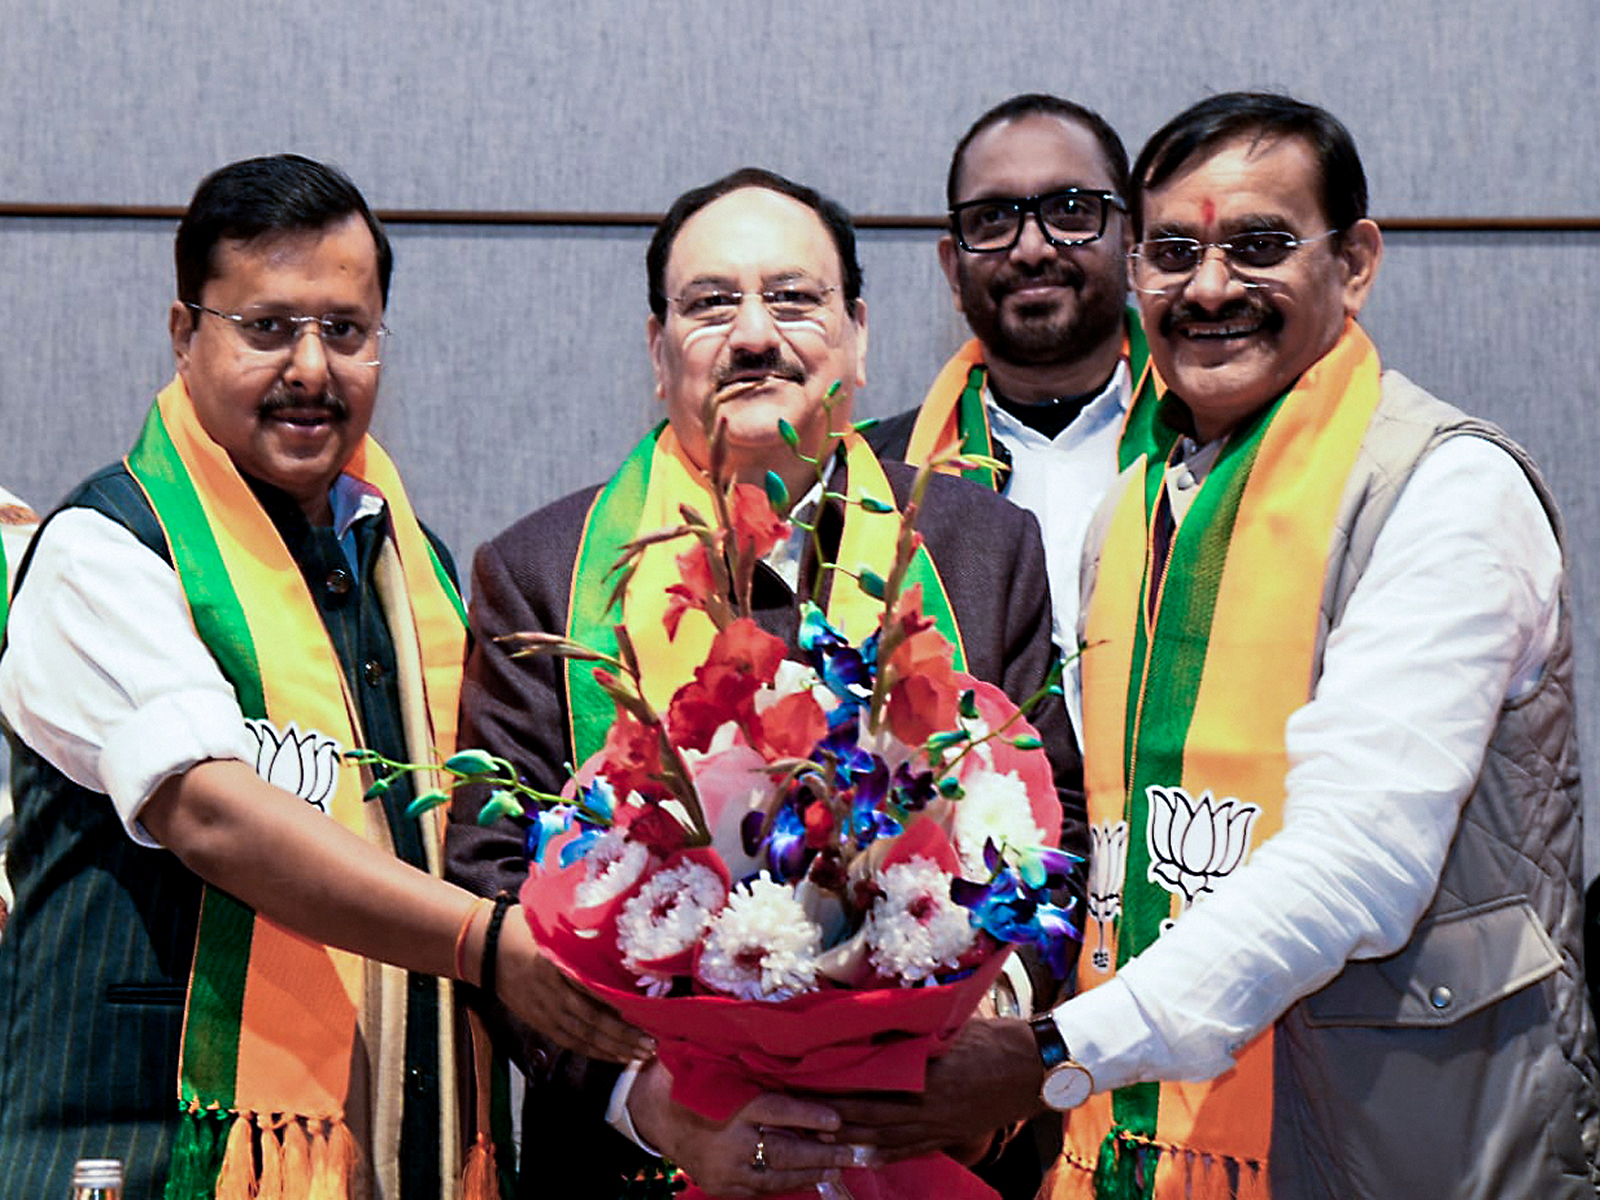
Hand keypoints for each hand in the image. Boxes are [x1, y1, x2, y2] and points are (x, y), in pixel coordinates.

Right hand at [494, 915, 653, 1063]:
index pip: (594, 988)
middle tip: (652, 1043)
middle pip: (592, 1019)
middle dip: (624, 1035)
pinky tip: (615, 1056)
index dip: (621, 1004)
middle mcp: (551, 991)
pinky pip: (570, 1042)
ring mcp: (543, 1010)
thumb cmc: (526, 927)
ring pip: (583, 1037)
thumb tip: (624, 943)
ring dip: (613, 1049)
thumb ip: (584, 938)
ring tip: (641, 1054)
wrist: (484, 947)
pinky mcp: (538, 1022)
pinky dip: (594, 1051)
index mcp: (557, 963)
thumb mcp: (555, 926)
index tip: (648, 1011)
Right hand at [628, 1059, 856, 1195]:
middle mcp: (729, 1141)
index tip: (837, 1120)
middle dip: (820, 1153)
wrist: (654, 1112)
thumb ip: (760, 1077)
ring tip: (838, 1167)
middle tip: (850, 1152)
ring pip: (776, 1175)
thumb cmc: (697, 1083)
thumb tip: (803, 1075)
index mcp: (731, 1105)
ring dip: (811, 1172)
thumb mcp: (726, 1071)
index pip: (777, 1112)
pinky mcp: (721, 1186)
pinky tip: (810, 1179)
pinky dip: (788, 1184)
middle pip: (783, 1151)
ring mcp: (724, 1168)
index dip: (809, 1116)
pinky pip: (761, 1190)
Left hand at [827, 1017, 1044, 1161]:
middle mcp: (929, 1105)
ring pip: (885, 1138)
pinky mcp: (951, 1135)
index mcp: (927, 1074)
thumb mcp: (949, 1025)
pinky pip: (910, 1150)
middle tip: (801, 1115)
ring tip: (818, 1138)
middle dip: (833, 1117)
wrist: (1036, 1067)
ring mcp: (940, 1125)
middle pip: (870, 1116)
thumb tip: (875, 1024)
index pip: (870, 1084)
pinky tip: (861, 1156)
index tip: (808, 1080)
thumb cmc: (993, 1037)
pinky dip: (882, 1155)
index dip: (837, 1087)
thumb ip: (912, 1031)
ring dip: (851, 1139)